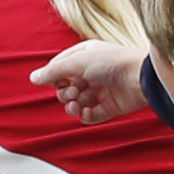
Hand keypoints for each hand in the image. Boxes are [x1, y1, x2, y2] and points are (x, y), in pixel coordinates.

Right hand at [31, 41, 148, 123]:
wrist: (141, 78)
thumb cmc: (113, 62)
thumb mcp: (78, 61)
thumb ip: (54, 71)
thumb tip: (33, 78)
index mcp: (84, 57)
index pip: (60, 69)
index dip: (55, 77)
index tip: (58, 80)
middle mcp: (91, 74)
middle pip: (66, 88)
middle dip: (65, 93)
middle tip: (74, 92)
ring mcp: (100, 91)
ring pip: (76, 103)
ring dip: (72, 106)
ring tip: (78, 105)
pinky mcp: (109, 107)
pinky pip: (90, 116)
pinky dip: (86, 116)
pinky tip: (87, 112)